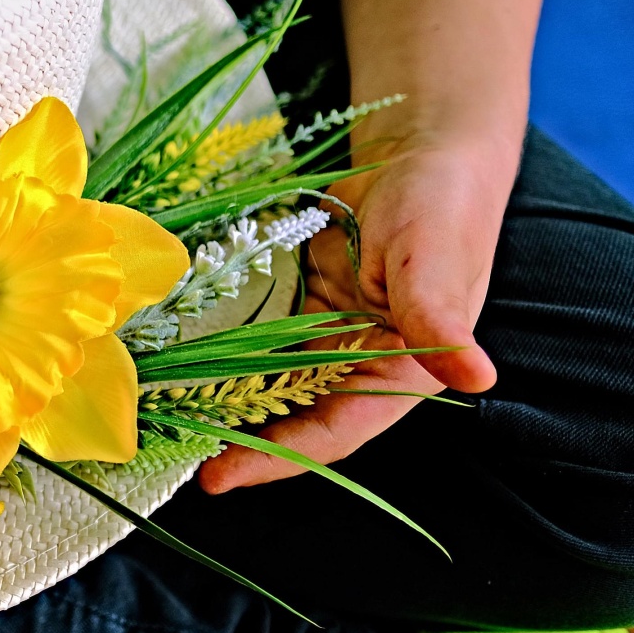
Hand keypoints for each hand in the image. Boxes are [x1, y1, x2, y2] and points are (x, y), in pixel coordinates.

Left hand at [197, 134, 514, 493]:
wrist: (417, 155)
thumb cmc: (441, 204)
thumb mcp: (436, 256)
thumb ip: (441, 317)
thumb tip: (475, 375)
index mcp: (400, 374)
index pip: (333, 435)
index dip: (277, 459)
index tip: (218, 477)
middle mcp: (359, 368)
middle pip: (289, 423)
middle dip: (233, 444)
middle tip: (167, 457)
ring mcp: (324, 342)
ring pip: (264, 390)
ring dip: (218, 409)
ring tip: (157, 425)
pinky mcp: (297, 314)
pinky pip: (252, 346)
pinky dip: (216, 360)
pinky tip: (172, 370)